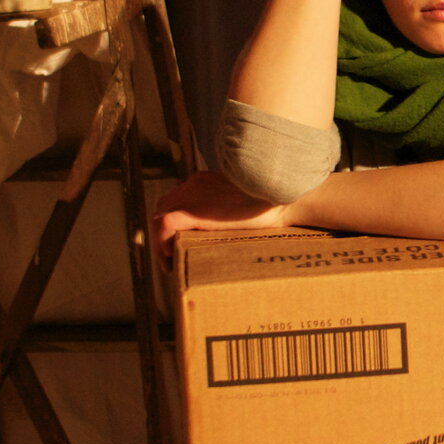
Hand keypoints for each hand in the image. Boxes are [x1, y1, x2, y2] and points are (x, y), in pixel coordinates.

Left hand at [153, 170, 288, 247]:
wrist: (283, 200)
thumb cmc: (275, 205)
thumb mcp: (247, 202)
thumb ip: (230, 209)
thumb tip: (234, 228)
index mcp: (205, 180)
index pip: (177, 199)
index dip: (174, 223)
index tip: (179, 243)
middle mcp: (194, 184)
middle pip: (164, 207)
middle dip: (164, 233)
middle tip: (172, 257)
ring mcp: (192, 195)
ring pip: (159, 217)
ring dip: (161, 242)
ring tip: (171, 263)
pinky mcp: (193, 210)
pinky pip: (164, 226)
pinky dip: (162, 243)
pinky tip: (172, 258)